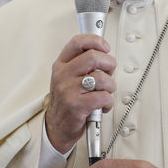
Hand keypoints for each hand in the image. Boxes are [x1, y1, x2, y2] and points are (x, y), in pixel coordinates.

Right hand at [46, 34, 116, 153]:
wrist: (57, 127)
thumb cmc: (66, 102)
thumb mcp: (66, 78)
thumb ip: (81, 64)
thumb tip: (103, 53)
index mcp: (61, 65)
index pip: (77, 42)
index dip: (95, 41)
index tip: (105, 47)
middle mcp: (63, 75)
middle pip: (93, 57)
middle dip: (109, 64)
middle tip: (109, 72)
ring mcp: (69, 90)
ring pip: (102, 78)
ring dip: (111, 86)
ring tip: (106, 92)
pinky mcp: (77, 105)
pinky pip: (103, 97)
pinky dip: (109, 102)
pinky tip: (103, 105)